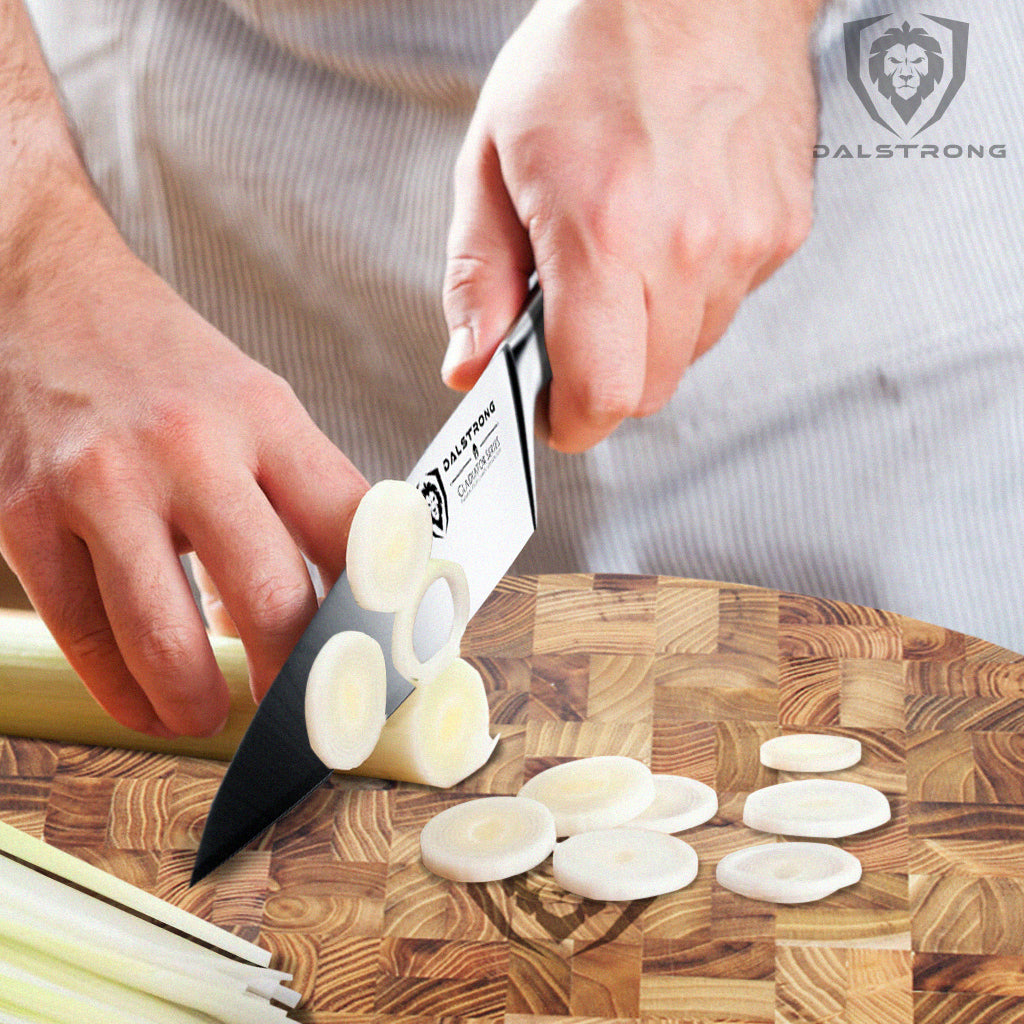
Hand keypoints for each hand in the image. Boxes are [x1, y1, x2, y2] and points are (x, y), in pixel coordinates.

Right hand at [0, 184, 366, 736]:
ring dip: (205, 705)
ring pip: (169, 639)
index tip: (390, 660)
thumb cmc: (164, 363)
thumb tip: (362, 592)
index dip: (384, 612)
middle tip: (308, 712)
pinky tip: (152, 704)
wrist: (43, 294)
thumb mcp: (259, 402)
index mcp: (266, 416)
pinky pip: (86, 638)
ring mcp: (101, 485)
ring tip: (218, 716)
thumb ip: (307, 493)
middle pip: (272, 598)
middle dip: (300, 682)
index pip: (355, 530)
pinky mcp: (26, 518)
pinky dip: (127, 693)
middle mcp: (190, 448)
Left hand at [442, 0, 819, 451]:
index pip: (602, 394)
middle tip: (574, 327)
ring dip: (648, 336)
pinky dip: (692, 294)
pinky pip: (729, 306)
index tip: (550, 413)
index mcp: (604, 231)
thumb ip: (477, 277)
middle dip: (604, 380)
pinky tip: (672, 231)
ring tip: (625, 257)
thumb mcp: (494, 159)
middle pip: (648, 390)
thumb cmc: (587, 56)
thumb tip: (471, 366)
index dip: (569, 421)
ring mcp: (746, 241)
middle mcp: (688, 246)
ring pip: (690, 353)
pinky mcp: (783, 230)